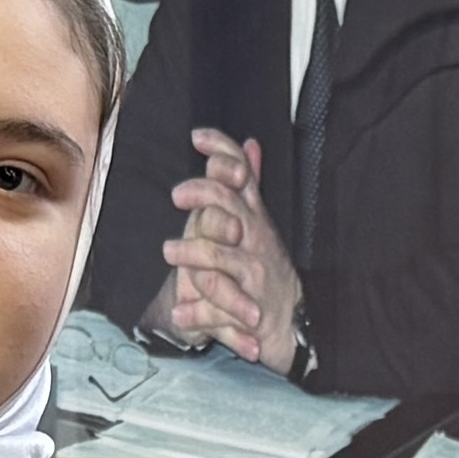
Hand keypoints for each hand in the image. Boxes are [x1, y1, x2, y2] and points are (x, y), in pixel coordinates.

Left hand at [159, 128, 306, 376]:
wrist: (289, 320)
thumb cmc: (262, 264)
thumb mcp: (258, 221)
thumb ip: (249, 183)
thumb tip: (249, 142)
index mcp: (252, 216)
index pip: (240, 175)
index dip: (222, 153)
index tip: (198, 137)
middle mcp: (253, 239)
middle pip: (227, 205)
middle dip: (202, 195)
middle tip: (177, 196)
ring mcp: (251, 273)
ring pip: (218, 256)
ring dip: (192, 253)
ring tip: (170, 252)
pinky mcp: (246, 309)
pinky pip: (216, 307)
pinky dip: (196, 312)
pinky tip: (179, 312)